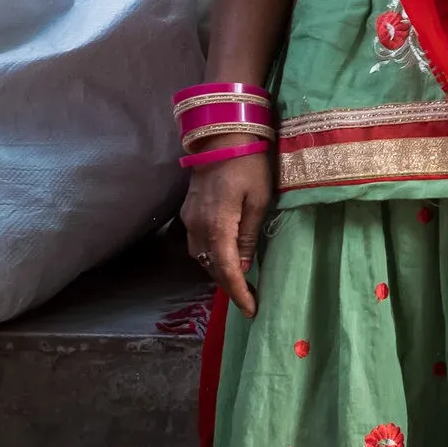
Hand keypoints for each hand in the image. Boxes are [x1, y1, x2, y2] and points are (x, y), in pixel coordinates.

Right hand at [183, 150, 272, 316]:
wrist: (223, 136)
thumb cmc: (250, 164)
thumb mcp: (259, 200)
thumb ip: (249, 235)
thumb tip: (243, 266)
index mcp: (216, 225)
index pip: (225, 269)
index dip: (237, 292)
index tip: (250, 310)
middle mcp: (196, 227)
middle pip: (209, 267)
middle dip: (228, 285)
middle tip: (250, 299)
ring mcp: (188, 219)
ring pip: (200, 257)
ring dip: (218, 271)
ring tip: (241, 281)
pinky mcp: (188, 212)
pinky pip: (198, 243)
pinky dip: (211, 255)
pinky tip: (227, 257)